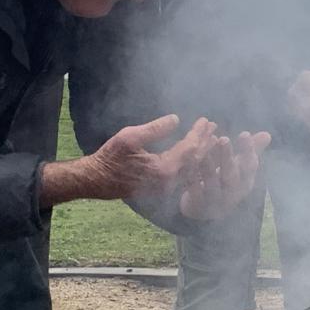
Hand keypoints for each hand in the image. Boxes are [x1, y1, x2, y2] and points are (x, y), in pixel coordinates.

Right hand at [42, 115, 217, 206]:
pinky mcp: (161, 189)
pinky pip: (184, 176)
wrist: (96, 180)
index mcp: (164, 169)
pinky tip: (196, 156)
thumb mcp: (130, 137)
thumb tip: (176, 119)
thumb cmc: (110, 157)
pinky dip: (192, 163)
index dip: (199, 133)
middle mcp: (169, 182)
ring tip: (211, 139)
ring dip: (201, 153)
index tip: (206, 120)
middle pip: (195, 161)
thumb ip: (155, 128)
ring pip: (191, 170)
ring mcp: (166, 188)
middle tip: (214, 128)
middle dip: (205, 142)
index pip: (189, 149)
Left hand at [179, 131, 272, 219]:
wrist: (205, 213)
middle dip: (228, 157)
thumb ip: (251, 152)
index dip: (248, 151)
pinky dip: (190, 174)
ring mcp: (214, 199)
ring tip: (203, 146)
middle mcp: (232, 193)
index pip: (250, 167)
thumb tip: (267, 134)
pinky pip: (193, 188)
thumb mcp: (240, 170)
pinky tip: (187, 160)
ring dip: (207, 163)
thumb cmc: (225, 184)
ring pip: (211, 180)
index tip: (244, 134)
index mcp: (245, 182)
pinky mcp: (197, 203)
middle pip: (231, 175)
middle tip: (224, 139)